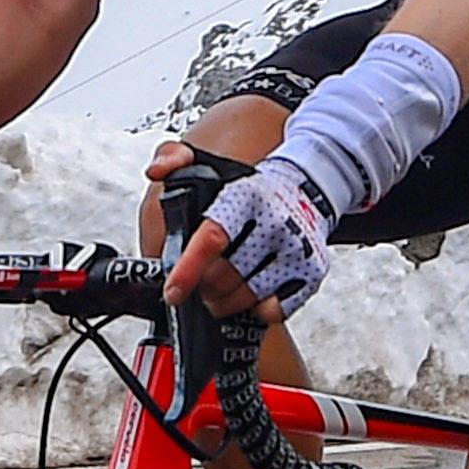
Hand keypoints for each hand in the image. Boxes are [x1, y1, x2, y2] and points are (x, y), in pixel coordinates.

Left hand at [167, 158, 329, 317]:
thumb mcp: (208, 161)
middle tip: (198, 286)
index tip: (173, 291)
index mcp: (246, 196)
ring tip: (218, 294)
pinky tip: (247, 297)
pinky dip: (256, 310)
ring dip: (225, 303)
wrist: (307, 186)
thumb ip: (173, 157)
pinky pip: (277, 309)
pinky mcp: (312, 272)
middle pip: (225, 276)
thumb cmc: (250, 188)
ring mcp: (298, 249)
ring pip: (248, 297)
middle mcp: (276, 222)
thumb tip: (156, 171)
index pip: (213, 238)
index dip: (188, 270)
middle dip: (203, 289)